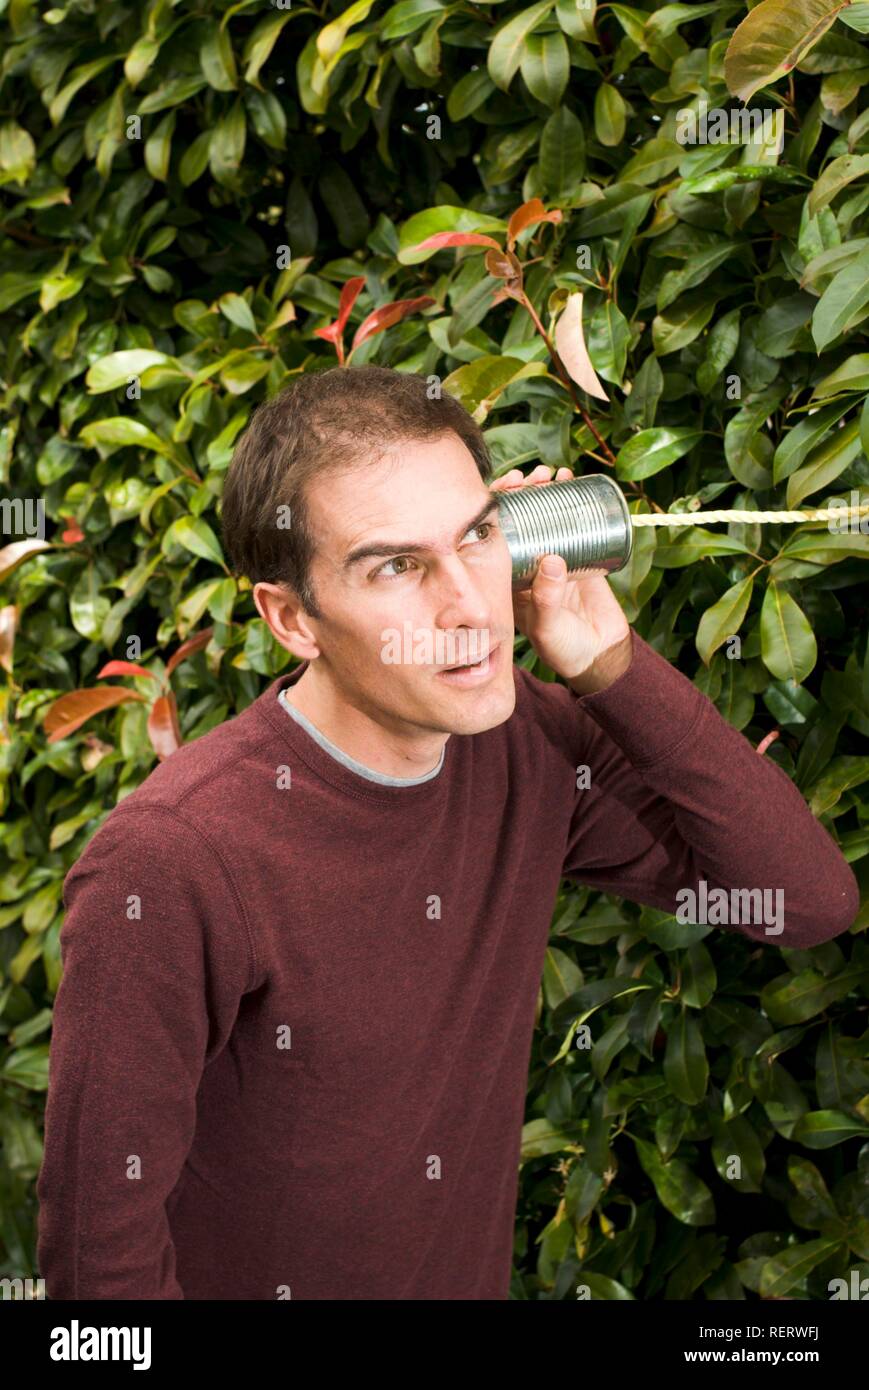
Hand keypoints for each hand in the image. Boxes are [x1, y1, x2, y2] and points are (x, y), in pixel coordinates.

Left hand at [489, 464, 631, 692]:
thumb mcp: (548, 627)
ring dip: (549, 491)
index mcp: (508, 577)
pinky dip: (575, 500)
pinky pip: (576, 523)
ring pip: (547, 516)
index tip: (507, 488)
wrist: (599, 655)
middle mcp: (528, 563)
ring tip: (556, 475)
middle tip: (535, 476)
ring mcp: (554, 557)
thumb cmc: (564, 649)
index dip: (498, 508)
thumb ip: (547, 598)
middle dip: (526, 492)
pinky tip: (576, 482)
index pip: (497, 534)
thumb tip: (552, 560)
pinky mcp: (582, 556)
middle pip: (522, 518)